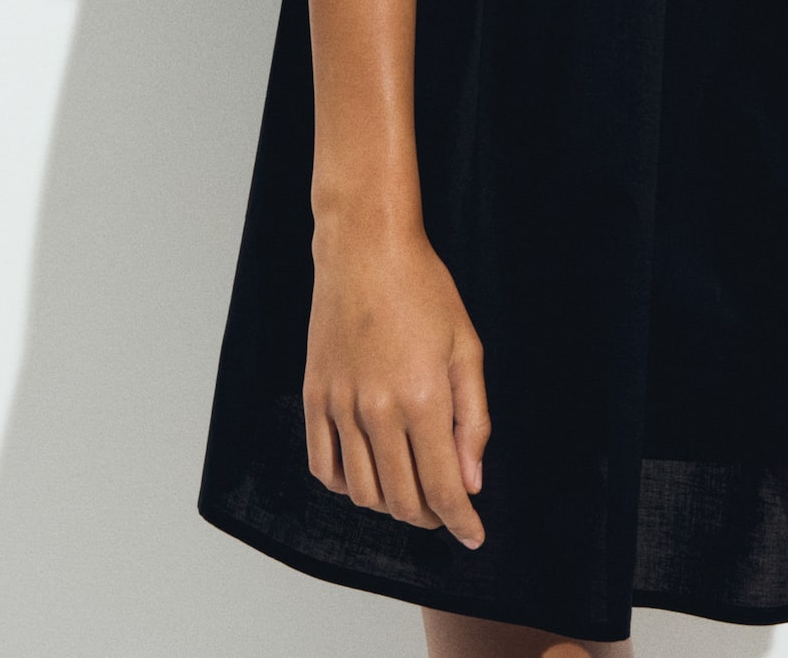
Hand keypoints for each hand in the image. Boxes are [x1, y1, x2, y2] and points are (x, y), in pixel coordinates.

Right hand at [304, 216, 488, 545]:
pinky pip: (323, 467)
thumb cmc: (424, 291)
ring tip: (412, 490)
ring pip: (362, 493)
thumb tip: (471, 482)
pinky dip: (346, 487)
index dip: (461, 522)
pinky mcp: (314, 397)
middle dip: (431, 517)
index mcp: (424, 398)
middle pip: (402, 501)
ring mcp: (340, 405)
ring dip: (391, 506)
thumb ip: (473, 420)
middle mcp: (378, 410)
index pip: (443, 489)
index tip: (474, 537)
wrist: (366, 249)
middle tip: (447, 508)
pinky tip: (368, 475)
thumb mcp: (467, 347)